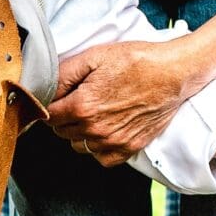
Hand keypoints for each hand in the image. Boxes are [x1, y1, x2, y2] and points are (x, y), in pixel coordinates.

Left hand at [49, 38, 203, 165]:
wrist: (173, 73)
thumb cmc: (136, 61)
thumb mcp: (94, 56)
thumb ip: (63, 74)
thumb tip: (42, 89)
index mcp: (82, 106)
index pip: (47, 115)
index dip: (49, 104)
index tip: (58, 96)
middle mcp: (94, 129)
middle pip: (60, 131)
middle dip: (64, 116)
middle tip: (79, 98)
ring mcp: (112, 142)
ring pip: (78, 145)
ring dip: (80, 132)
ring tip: (94, 112)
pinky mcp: (129, 148)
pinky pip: (101, 158)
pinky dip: (99, 147)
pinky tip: (106, 128)